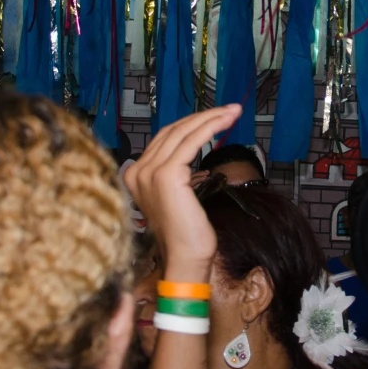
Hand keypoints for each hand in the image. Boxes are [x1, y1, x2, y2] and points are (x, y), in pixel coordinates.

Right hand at [123, 104, 241, 279]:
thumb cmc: (186, 233)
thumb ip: (176, 173)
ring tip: (232, 112)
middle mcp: (137, 171)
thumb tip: (189, 153)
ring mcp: (149, 172)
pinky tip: (225, 123)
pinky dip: (210, 128)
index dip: (191, 124)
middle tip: (229, 110)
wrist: (185, 258)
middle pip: (172, 130)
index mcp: (135, 175)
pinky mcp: (166, 175)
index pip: (164, 138)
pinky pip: (191, 142)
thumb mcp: (177, 196)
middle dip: (203, 116)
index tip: (214, 116)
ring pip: (183, 132)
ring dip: (210, 118)